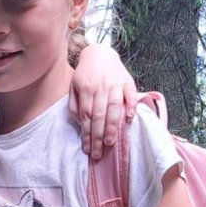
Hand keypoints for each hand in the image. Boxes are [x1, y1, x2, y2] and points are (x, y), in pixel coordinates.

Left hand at [70, 44, 137, 159]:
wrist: (100, 52)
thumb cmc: (86, 74)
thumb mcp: (74, 87)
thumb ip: (74, 105)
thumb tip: (80, 124)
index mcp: (86, 90)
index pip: (86, 116)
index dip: (86, 134)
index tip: (88, 150)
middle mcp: (101, 88)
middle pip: (99, 115)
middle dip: (98, 136)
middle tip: (98, 153)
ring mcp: (115, 84)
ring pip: (114, 107)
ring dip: (112, 126)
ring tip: (110, 142)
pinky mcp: (128, 81)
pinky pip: (131, 94)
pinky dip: (131, 105)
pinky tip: (130, 118)